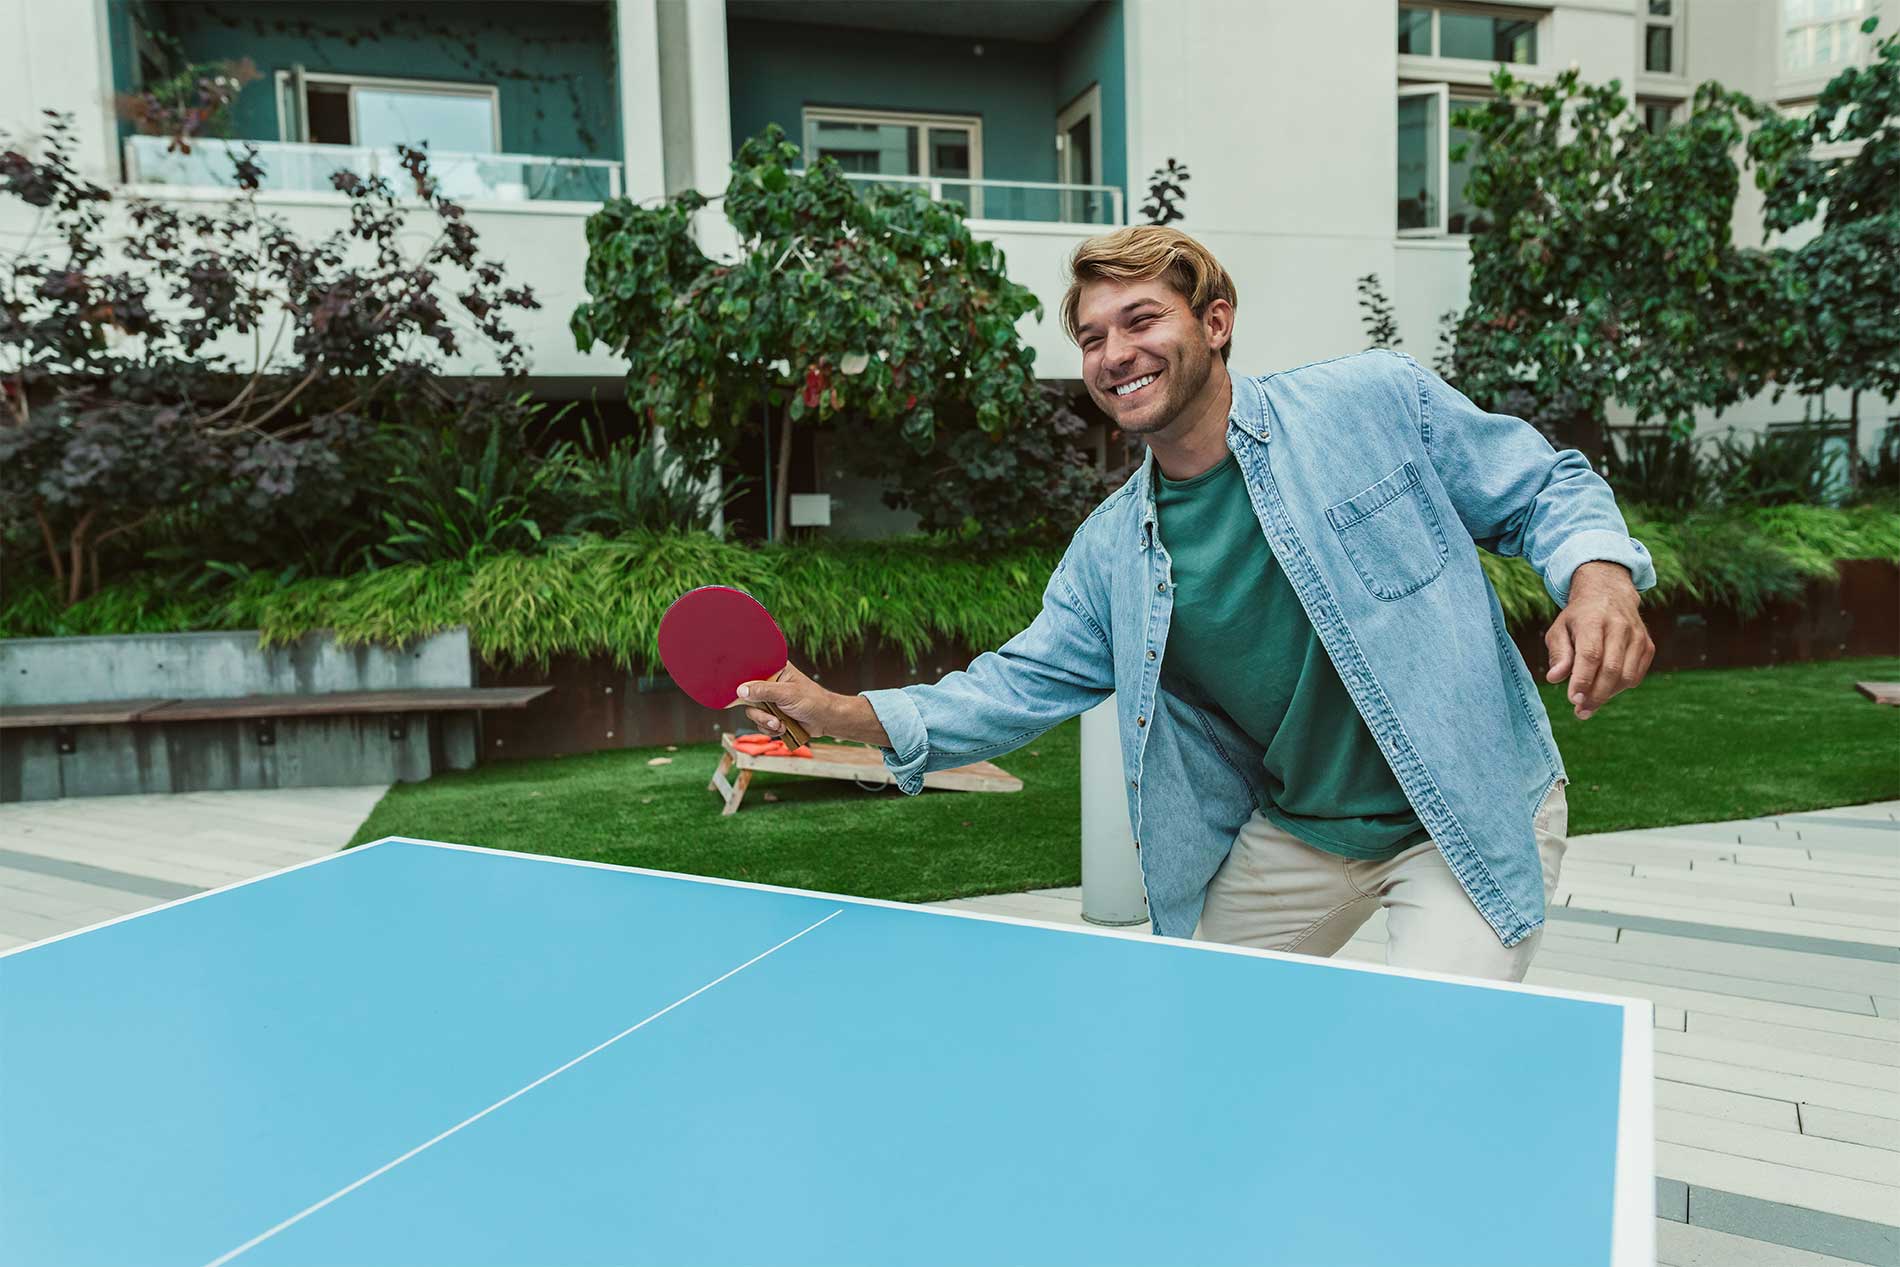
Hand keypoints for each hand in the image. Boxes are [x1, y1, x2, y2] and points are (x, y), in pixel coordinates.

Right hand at [739, 664, 893, 747]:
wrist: (825, 720)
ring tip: (780, 723)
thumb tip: (741, 690)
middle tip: (770, 714)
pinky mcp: (773, 715)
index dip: (743, 682)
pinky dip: (770, 728)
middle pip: (748, 696)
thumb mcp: (787, 693)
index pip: (751, 671)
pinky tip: (783, 727)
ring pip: (753, 712)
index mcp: (774, 670)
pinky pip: (760, 724)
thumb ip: (763, 691)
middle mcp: (770, 684)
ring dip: (766, 721)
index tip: (741, 693)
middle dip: (758, 710)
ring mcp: (770, 700)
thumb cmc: (812, 700)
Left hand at [1544, 561, 1654, 720]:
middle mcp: (1619, 627)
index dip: (1583, 680)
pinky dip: (1619, 687)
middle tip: (1580, 712)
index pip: (1591, 654)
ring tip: (1589, 703)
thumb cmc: (1578, 618)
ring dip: (1607, 695)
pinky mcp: (1648, 646)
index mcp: (1593, 620)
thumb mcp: (1559, 629)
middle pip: (1611, 669)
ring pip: (1626, 676)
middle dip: (1595, 695)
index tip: (1574, 700)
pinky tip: (1604, 689)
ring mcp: (1637, 636)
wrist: (1609, 594)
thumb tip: (1554, 678)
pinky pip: (1635, 675)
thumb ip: (1558, 654)